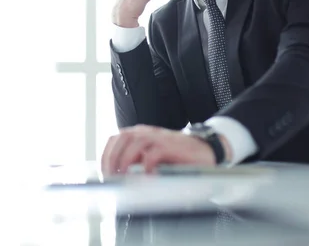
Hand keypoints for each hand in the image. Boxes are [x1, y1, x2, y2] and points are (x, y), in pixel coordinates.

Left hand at [100, 124, 215, 175]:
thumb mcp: (152, 154)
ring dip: (125, 161)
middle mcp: (148, 132)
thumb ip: (137, 159)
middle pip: (122, 138)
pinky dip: (147, 165)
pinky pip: (154, 153)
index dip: (107, 154)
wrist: (204, 150)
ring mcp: (159, 137)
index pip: (116, 138)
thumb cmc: (177, 155)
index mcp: (140, 134)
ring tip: (123, 177)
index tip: (104, 171)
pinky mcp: (171, 146)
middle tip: (111, 176)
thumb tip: (118, 173)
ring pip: (135, 142)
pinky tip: (146, 176)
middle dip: (112, 157)